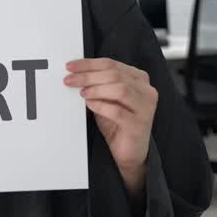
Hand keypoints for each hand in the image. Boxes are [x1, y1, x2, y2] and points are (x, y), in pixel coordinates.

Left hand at [64, 58, 156, 173]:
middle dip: (88, 75)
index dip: (89, 64)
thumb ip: (98, 85)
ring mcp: (145, 107)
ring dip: (96, 89)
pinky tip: (90, 105)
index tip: (71, 66)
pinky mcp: (139, 124)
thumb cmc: (118, 123)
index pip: (112, 64)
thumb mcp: (106, 99)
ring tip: (82, 93)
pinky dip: (101, 106)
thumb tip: (76, 74)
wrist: (130, 152)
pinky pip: (118, 111)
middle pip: (115, 75)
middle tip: (70, 80)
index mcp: (139, 79)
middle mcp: (146, 91)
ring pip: (120, 89)